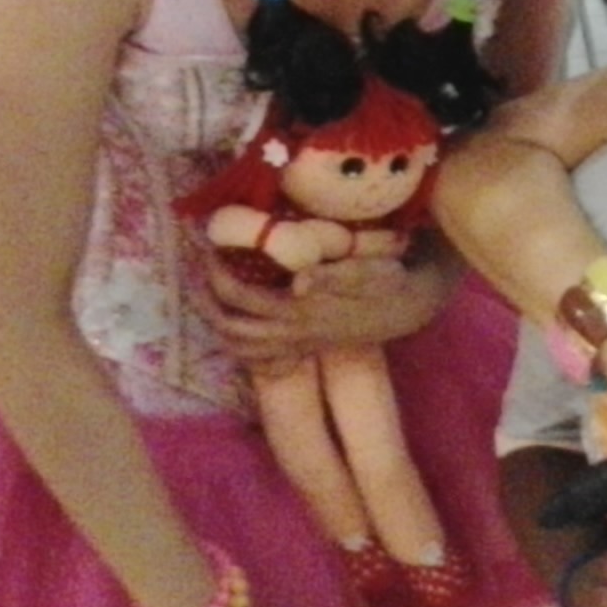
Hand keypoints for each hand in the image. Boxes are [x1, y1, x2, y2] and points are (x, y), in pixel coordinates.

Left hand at [202, 254, 446, 366]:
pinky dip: (239, 346)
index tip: (208, 248)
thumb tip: (300, 281)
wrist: (409, 308)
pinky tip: (238, 326)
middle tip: (197, 274)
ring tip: (207, 299)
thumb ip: (335, 275)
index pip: (240, 296)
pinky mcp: (305, 347)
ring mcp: (297, 343)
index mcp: (300, 310)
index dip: (216, 273)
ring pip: (240, 348)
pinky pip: (259, 358)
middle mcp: (292, 332)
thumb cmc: (387, 280)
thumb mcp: (369, 271)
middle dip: (204, 303)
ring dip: (217, 325)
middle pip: (230, 328)